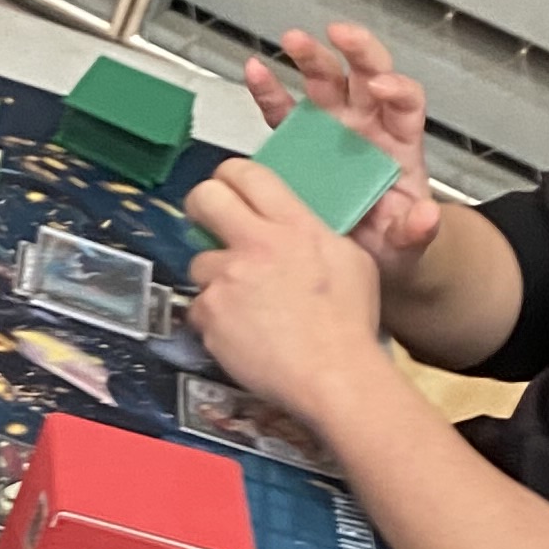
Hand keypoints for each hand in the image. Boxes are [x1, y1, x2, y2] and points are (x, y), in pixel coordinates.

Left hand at [180, 153, 385, 420]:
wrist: (334, 375)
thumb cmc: (350, 324)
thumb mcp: (349, 259)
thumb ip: (314, 234)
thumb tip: (295, 227)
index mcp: (294, 225)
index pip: (247, 172)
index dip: (231, 176)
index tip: (229, 189)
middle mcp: (256, 244)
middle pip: (205, 198)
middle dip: (202, 206)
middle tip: (209, 222)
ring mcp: (228, 279)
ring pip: (199, 262)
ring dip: (214, 278)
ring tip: (242, 303)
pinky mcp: (210, 314)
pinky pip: (199, 307)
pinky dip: (214, 320)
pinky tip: (240, 333)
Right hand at [247, 21, 441, 271]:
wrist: (363, 256)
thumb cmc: (390, 243)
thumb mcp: (407, 243)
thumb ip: (417, 230)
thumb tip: (426, 216)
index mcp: (399, 143)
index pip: (405, 102)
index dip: (397, 88)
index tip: (382, 86)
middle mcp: (368, 125)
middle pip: (367, 74)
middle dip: (355, 50)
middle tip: (338, 34)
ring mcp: (333, 128)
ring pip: (326, 81)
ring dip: (311, 57)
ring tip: (293, 41)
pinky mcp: (301, 141)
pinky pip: (283, 110)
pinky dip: (268, 89)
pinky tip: (255, 71)